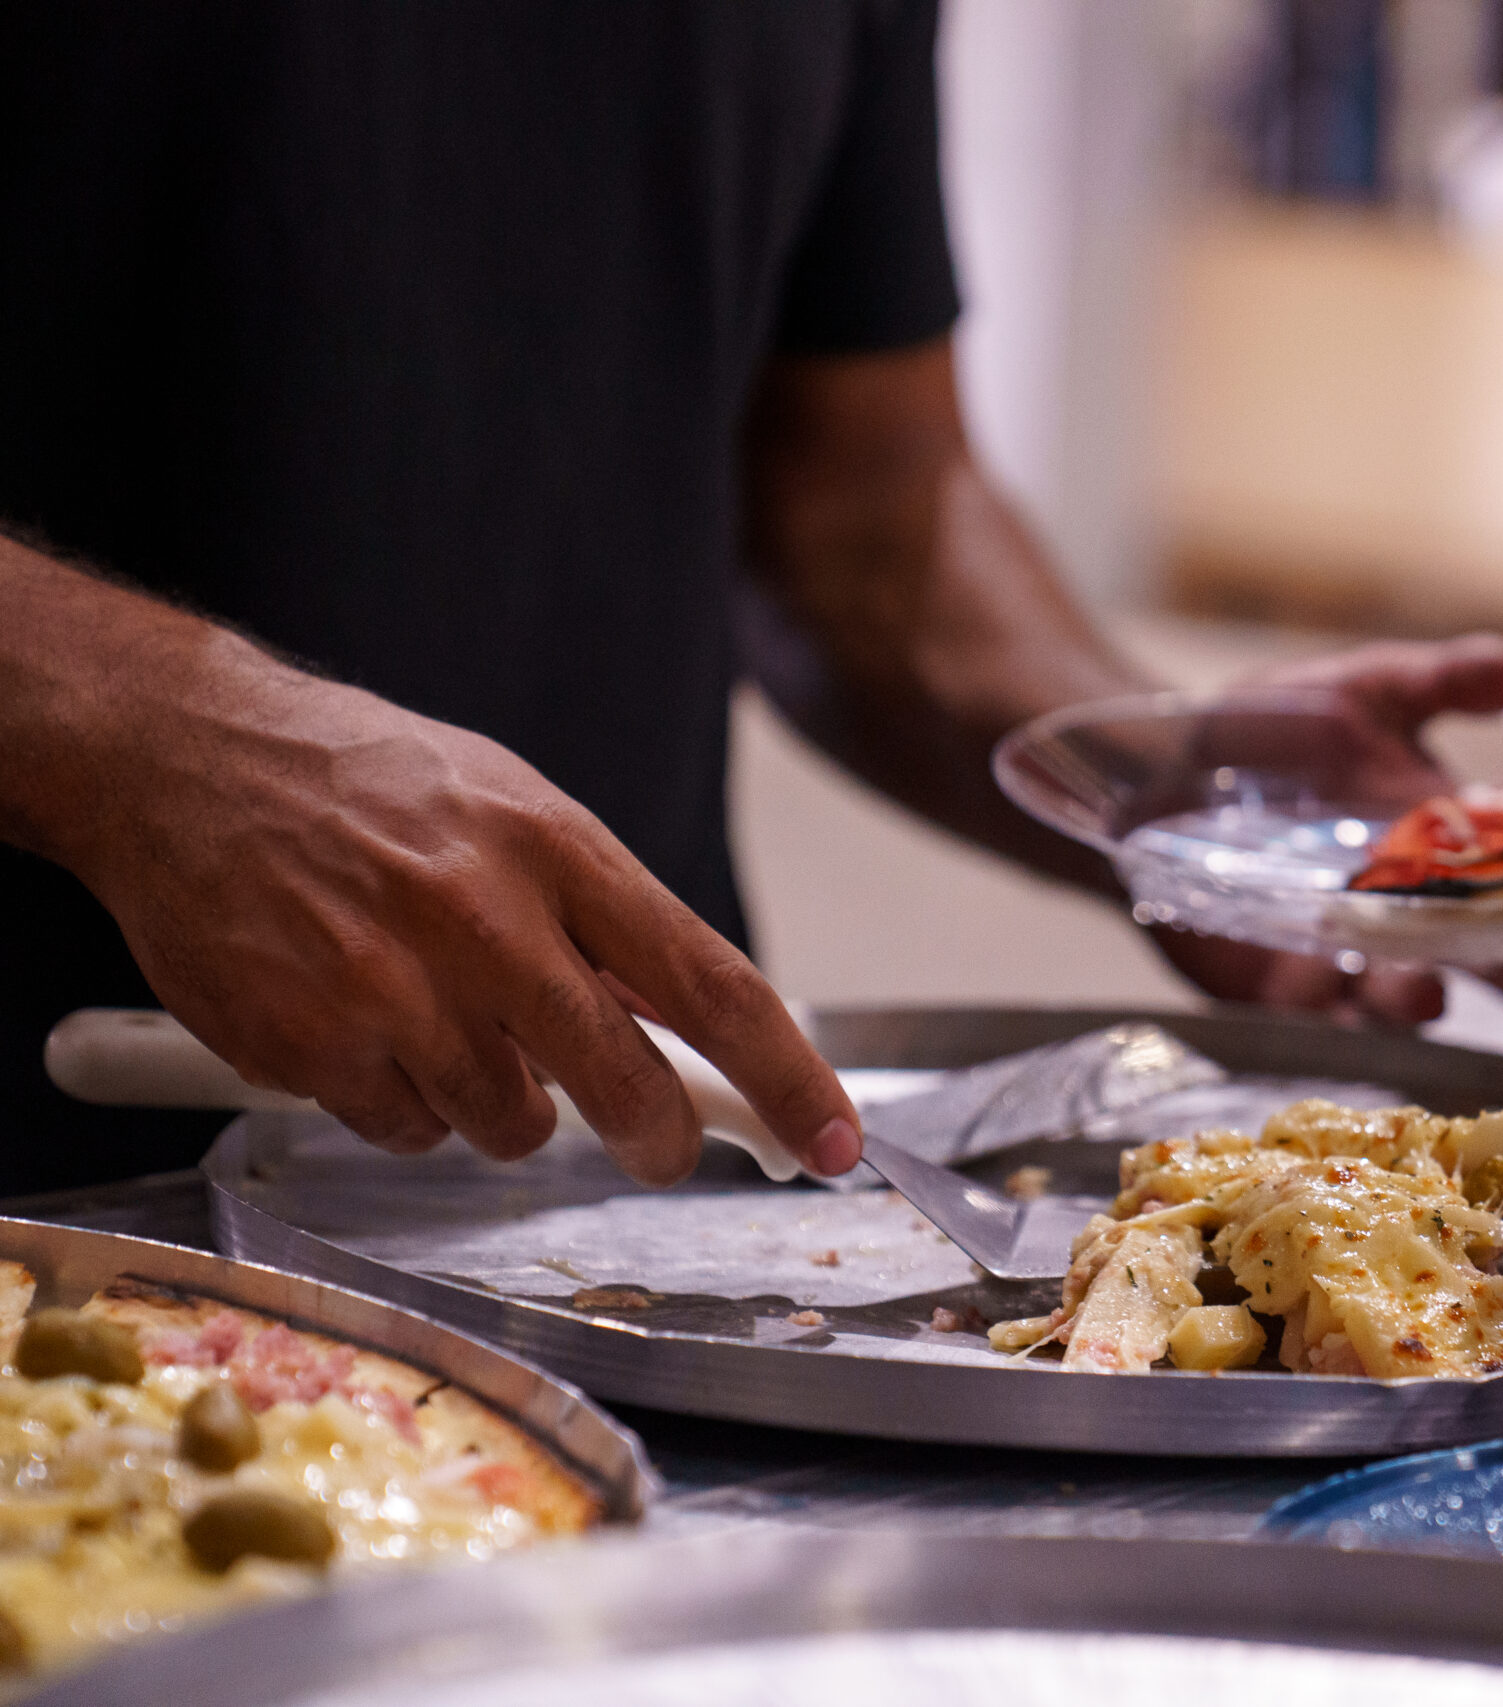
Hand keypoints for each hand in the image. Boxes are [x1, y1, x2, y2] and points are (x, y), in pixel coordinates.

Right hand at [38, 602, 860, 1186]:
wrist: (183, 757)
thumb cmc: (368, 785)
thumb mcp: (513, 809)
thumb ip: (603, 918)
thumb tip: (698, 1030)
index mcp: (556, 847)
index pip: (709, 983)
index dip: (786, 1078)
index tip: (830, 1142)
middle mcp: (481, 918)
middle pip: (622, 1083)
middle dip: (655, 1133)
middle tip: (655, 1140)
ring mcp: (388, 988)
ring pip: (507, 1124)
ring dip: (498, 1102)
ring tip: (440, 1015)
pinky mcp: (307, 1046)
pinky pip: (405, 1131)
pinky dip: (402, 1103)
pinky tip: (364, 1025)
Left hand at [1146, 634, 1502, 1026]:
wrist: (1159, 766)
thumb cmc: (1276, 725)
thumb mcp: (1365, 688)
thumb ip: (1445, 679)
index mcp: (1456, 848)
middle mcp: (1418, 915)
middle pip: (1501, 966)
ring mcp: (1355, 958)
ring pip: (1412, 1000)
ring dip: (1425, 998)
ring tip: (1428, 988)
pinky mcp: (1284, 988)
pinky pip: (1322, 1017)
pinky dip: (1332, 1014)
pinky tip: (1334, 999)